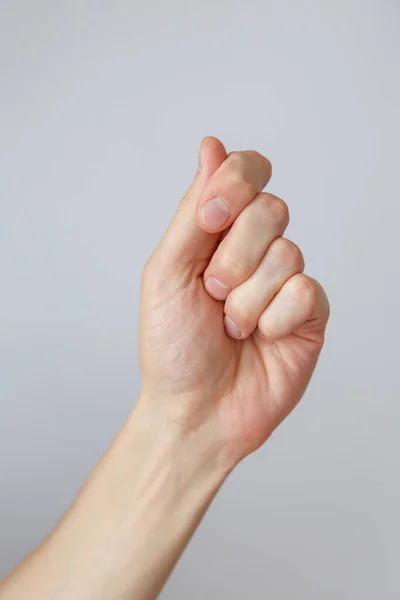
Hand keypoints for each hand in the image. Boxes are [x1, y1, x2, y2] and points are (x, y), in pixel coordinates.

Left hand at [139, 137, 328, 465]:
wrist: (196, 410)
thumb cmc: (173, 346)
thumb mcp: (167, 272)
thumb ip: (191, 211)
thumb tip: (211, 147)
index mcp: (218, 233)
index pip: (247, 172)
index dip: (235, 184)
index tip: (209, 220)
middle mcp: (255, 250)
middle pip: (271, 209)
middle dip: (232, 258)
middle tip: (212, 294)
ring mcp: (285, 280)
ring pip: (287, 254)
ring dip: (247, 299)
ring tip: (231, 327)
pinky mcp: (310, 313)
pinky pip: (305, 292)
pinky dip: (274, 319)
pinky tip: (261, 338)